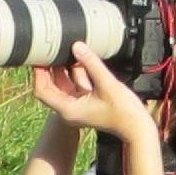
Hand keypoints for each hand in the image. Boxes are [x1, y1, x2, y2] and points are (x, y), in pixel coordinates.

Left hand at [29, 42, 160, 145]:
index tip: (38, 57)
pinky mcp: (87, 102)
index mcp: (68, 109)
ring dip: (63, 68)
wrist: (137, 128)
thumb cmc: (124, 112)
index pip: (43, 90)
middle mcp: (69, 109)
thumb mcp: (107, 84)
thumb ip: (91, 64)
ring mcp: (78, 106)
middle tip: (49, 49)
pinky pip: (76, 85)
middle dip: (49, 68)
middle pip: (50, 86)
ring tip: (64, 49)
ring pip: (64, 84)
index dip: (39, 73)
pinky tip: (79, 58)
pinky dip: (76, 73)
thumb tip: (77, 46)